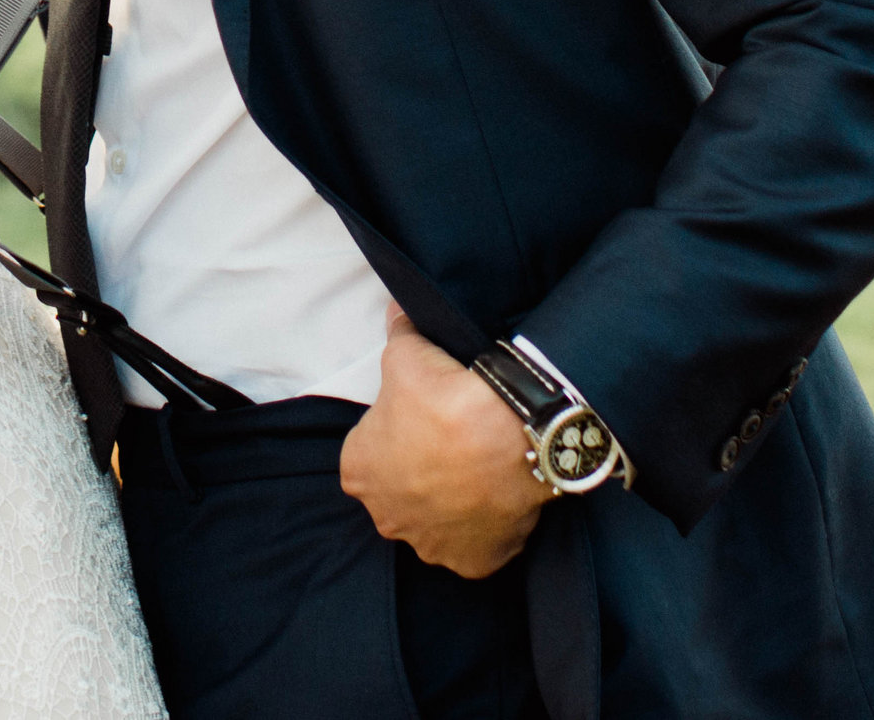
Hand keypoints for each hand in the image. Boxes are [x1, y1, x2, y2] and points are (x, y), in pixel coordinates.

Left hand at [339, 313, 549, 578]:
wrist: (514, 438)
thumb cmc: (446, 401)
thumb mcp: (407, 355)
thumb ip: (396, 333)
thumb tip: (394, 310)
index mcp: (359, 472)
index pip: (372, 447)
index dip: (400, 427)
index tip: (428, 414)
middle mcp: (386, 517)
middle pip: (402, 488)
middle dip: (423, 470)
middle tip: (456, 441)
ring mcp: (430, 545)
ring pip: (438, 519)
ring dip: (453, 500)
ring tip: (481, 467)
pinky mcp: (471, 563)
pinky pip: (475, 545)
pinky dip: (485, 527)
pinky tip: (497, 497)